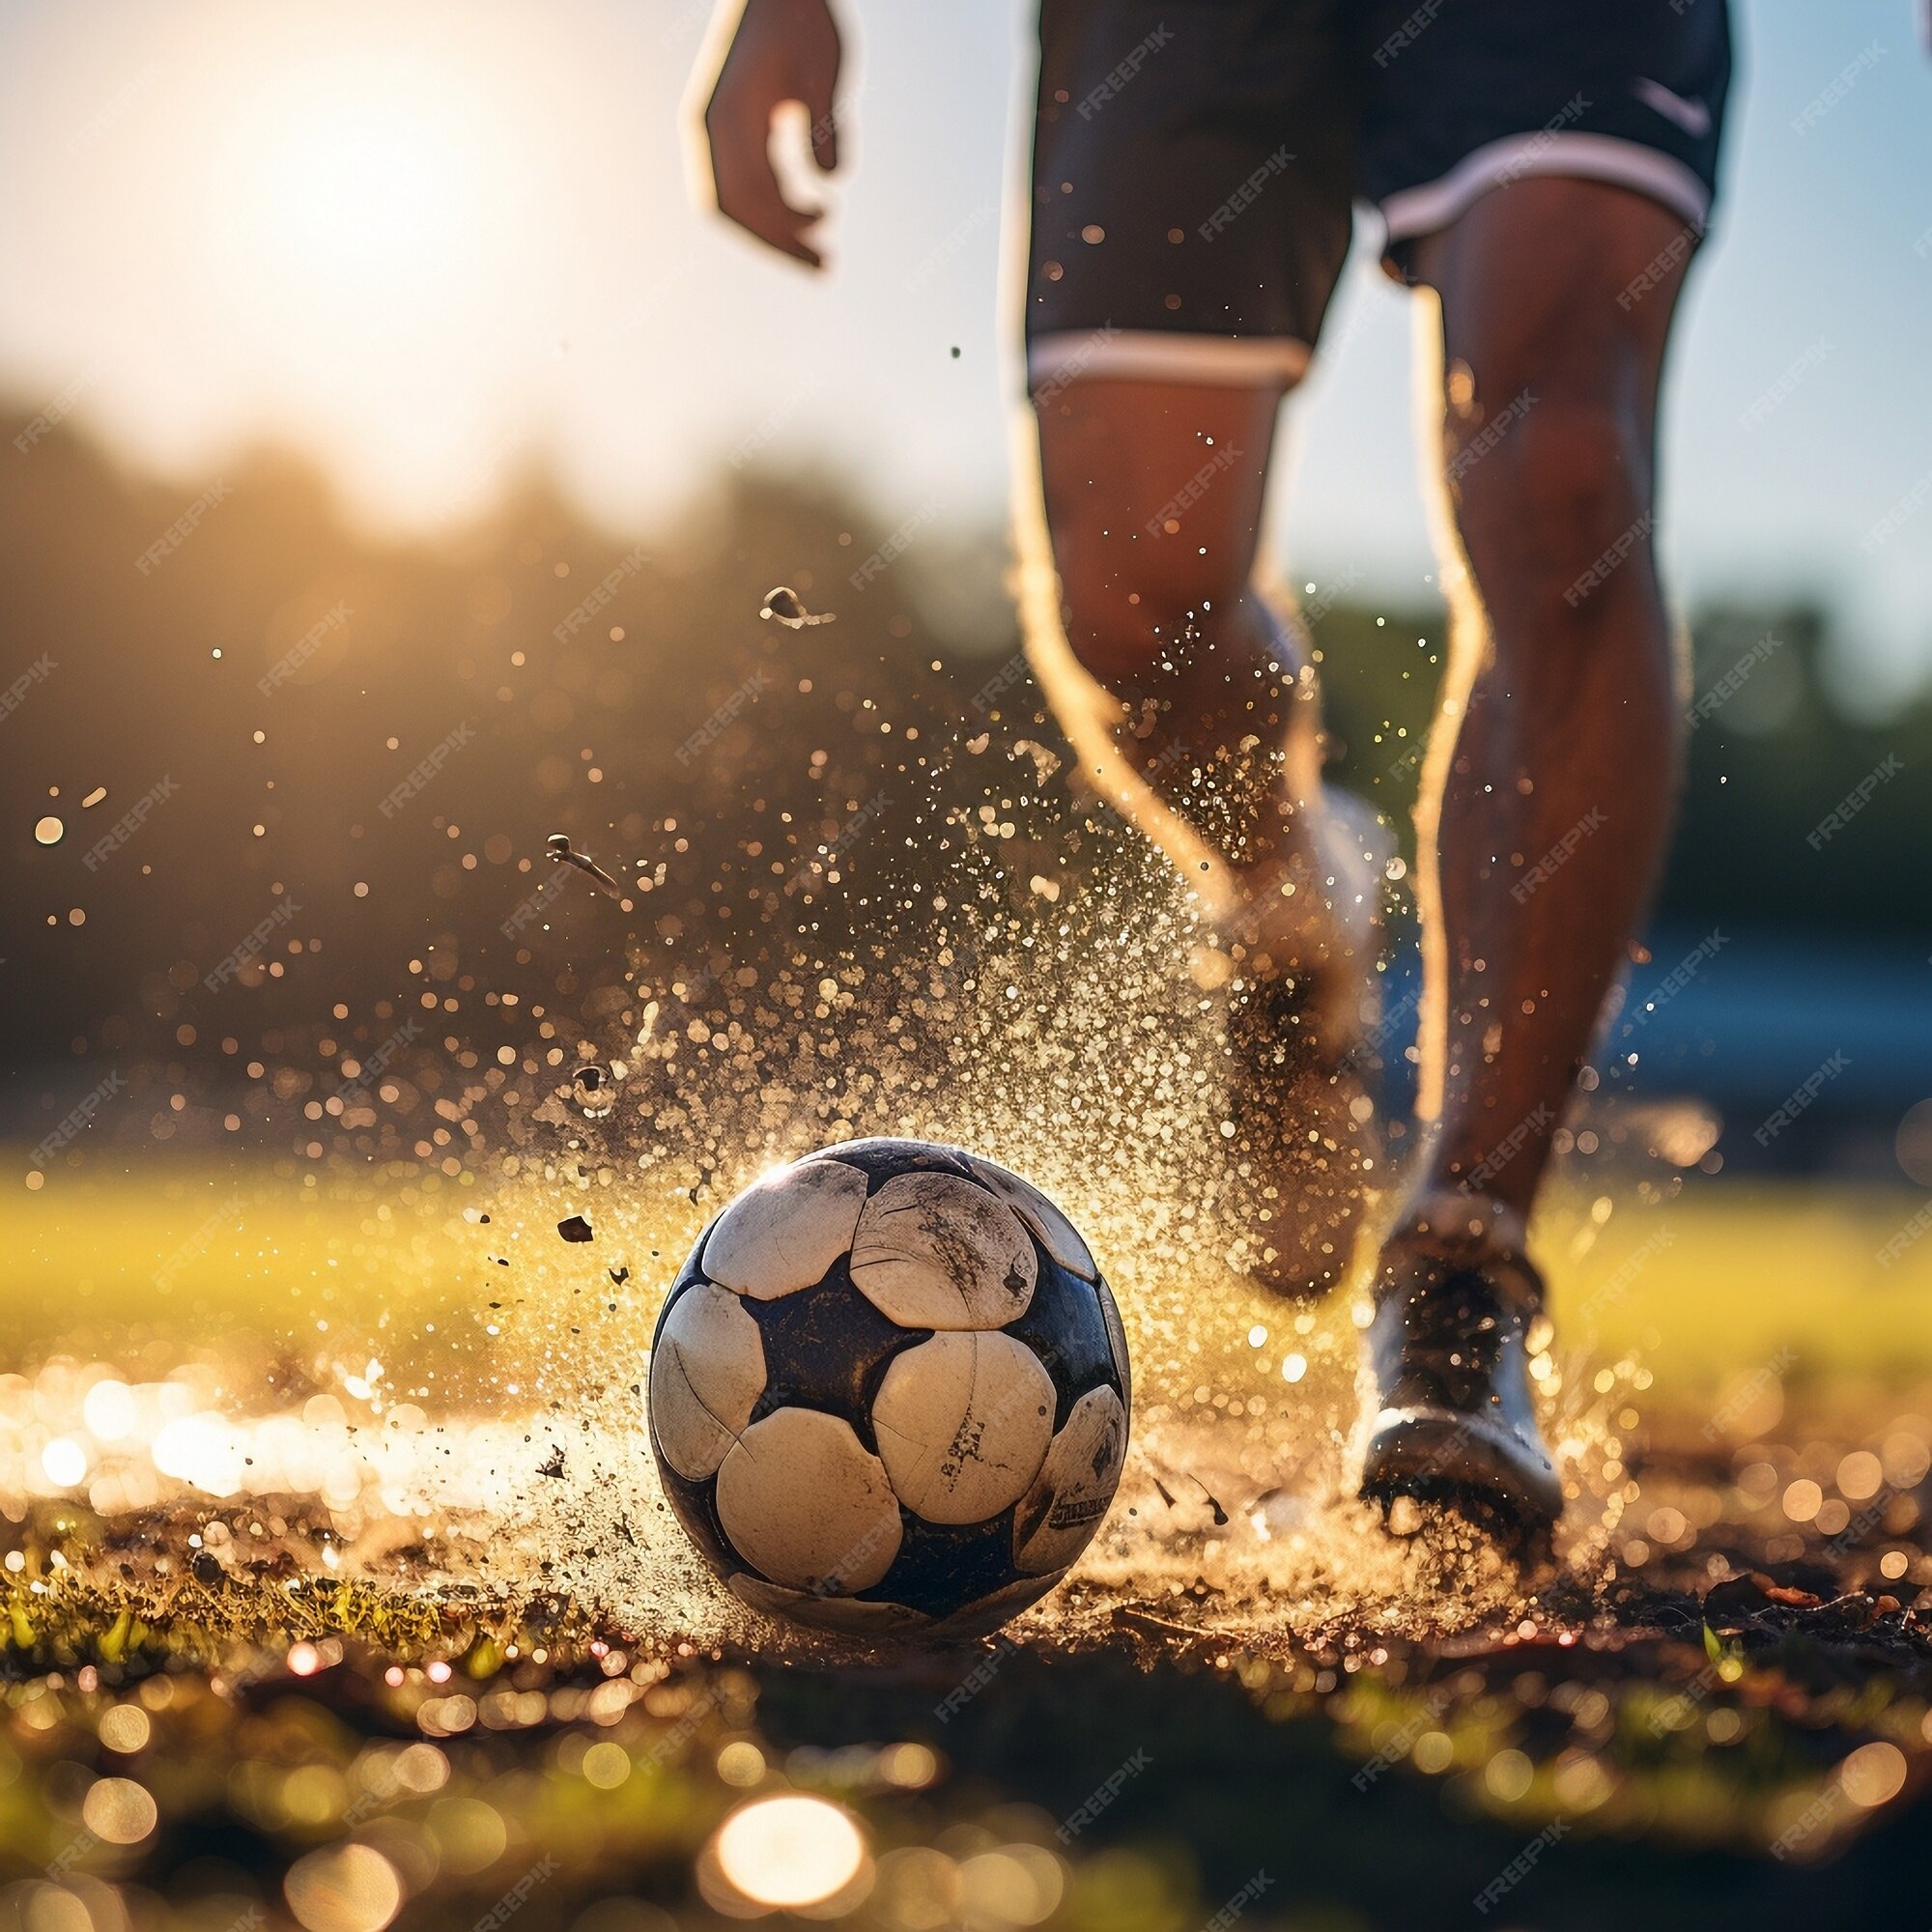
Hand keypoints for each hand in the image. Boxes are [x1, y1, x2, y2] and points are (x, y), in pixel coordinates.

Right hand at [700, 0, 842, 267]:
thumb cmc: (802, 21)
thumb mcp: (822, 72)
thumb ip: (824, 125)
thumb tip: (831, 179)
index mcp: (724, 117)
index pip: (745, 197)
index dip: (781, 233)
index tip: (822, 247)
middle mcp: (709, 129)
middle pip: (735, 211)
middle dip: (779, 243)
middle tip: (825, 269)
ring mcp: (715, 130)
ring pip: (737, 202)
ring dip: (778, 229)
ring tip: (824, 241)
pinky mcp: (730, 129)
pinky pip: (742, 184)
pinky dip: (775, 205)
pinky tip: (813, 205)